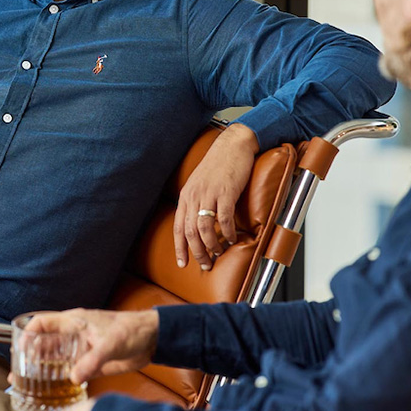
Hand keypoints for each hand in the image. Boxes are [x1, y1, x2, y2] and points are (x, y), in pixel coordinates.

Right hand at [18, 308, 158, 385]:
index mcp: (75, 321)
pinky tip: (52, 389)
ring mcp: (81, 350)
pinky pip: (69, 371)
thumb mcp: (112, 342)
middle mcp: (74, 335)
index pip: (44, 322)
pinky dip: (59, 379)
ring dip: (41, 369)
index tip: (19, 347)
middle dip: (29, 355)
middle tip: (16, 372)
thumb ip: (92, 360)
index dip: (29, 333)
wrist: (151, 339)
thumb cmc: (132, 329)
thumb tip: (73, 377)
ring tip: (25, 383)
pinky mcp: (90, 363)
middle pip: (44, 343)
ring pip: (54, 358)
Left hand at [173, 123, 258, 270]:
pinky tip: (232, 239)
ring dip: (212, 246)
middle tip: (205, 265)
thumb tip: (199, 224)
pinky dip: (228, 233)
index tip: (182, 263)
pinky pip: (224, 219)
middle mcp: (194, 195)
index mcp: (186, 195)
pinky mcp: (226, 192)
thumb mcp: (200, 183)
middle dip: (197, 252)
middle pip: (190, 232)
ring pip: (205, 229)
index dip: (179, 247)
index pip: (178, 227)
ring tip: (218, 253)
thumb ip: (197, 201)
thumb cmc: (218, 165)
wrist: (232, 145)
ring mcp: (209, 194)